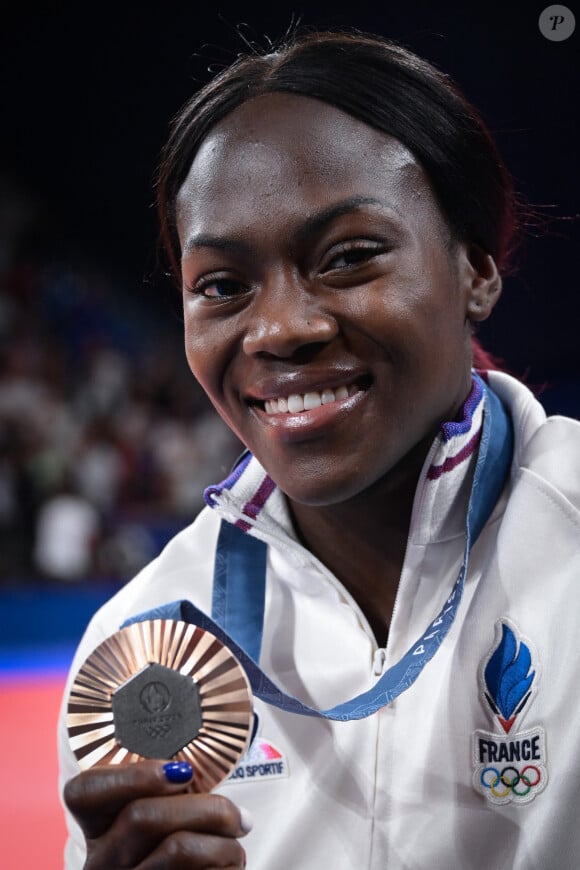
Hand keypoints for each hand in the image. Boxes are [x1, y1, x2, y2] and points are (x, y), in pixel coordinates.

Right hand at [64, 759, 251, 867]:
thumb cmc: (185, 857)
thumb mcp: (167, 823)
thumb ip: (168, 796)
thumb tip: (194, 769)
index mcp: (98, 833)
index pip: (83, 792)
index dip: (130, 776)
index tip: (182, 771)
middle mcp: (102, 864)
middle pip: (140, 816)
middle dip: (204, 807)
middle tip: (237, 815)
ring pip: (177, 847)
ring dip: (223, 840)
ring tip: (237, 841)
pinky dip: (227, 861)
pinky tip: (230, 864)